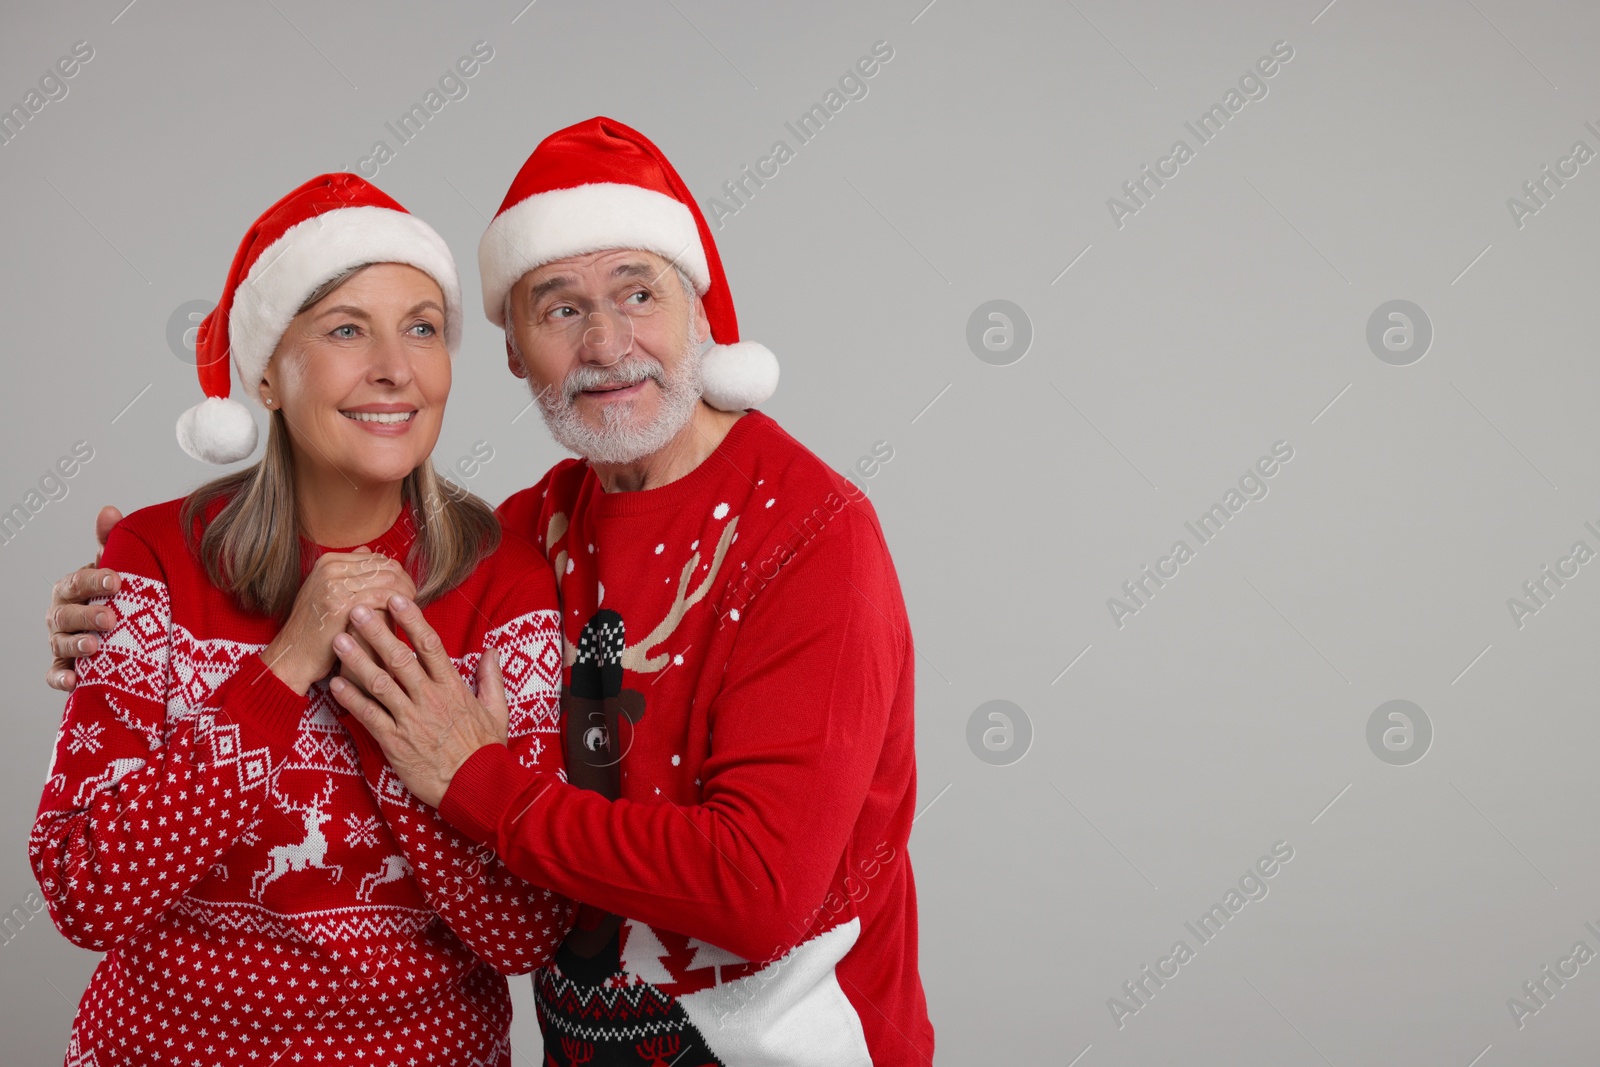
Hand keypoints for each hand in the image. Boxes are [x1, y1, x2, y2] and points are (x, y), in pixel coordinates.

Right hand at [46, 505, 122, 690]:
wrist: (118, 627)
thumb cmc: (114, 594)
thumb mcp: (116, 566)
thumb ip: (111, 540)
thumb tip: (109, 510)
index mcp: (71, 587)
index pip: (78, 581)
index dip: (95, 580)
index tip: (118, 580)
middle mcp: (61, 614)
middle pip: (67, 614)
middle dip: (87, 616)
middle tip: (112, 618)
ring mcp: (60, 641)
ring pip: (60, 643)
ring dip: (76, 645)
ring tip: (96, 647)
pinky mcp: (65, 667)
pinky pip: (55, 674)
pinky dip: (61, 679)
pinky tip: (74, 682)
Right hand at [262, 550, 417, 694]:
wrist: (293, 656)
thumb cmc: (316, 630)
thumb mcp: (328, 593)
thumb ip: (350, 574)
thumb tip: (371, 552)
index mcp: (329, 561)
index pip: (378, 558)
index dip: (397, 574)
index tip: (406, 590)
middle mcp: (331, 567)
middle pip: (385, 565)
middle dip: (405, 582)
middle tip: (413, 599)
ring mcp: (334, 584)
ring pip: (388, 578)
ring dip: (406, 593)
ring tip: (411, 608)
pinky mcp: (341, 603)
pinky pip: (382, 596)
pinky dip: (398, 604)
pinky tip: (403, 617)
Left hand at [328, 595, 508, 807]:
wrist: (477, 786)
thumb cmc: (486, 749)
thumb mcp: (497, 710)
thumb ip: (491, 678)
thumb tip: (491, 651)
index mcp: (453, 687)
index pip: (431, 645)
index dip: (413, 620)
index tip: (397, 599)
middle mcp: (430, 698)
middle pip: (400, 658)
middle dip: (377, 632)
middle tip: (357, 609)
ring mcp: (411, 720)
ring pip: (380, 684)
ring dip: (358, 660)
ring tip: (339, 640)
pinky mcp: (396, 743)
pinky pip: (370, 716)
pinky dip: (352, 699)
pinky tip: (336, 683)